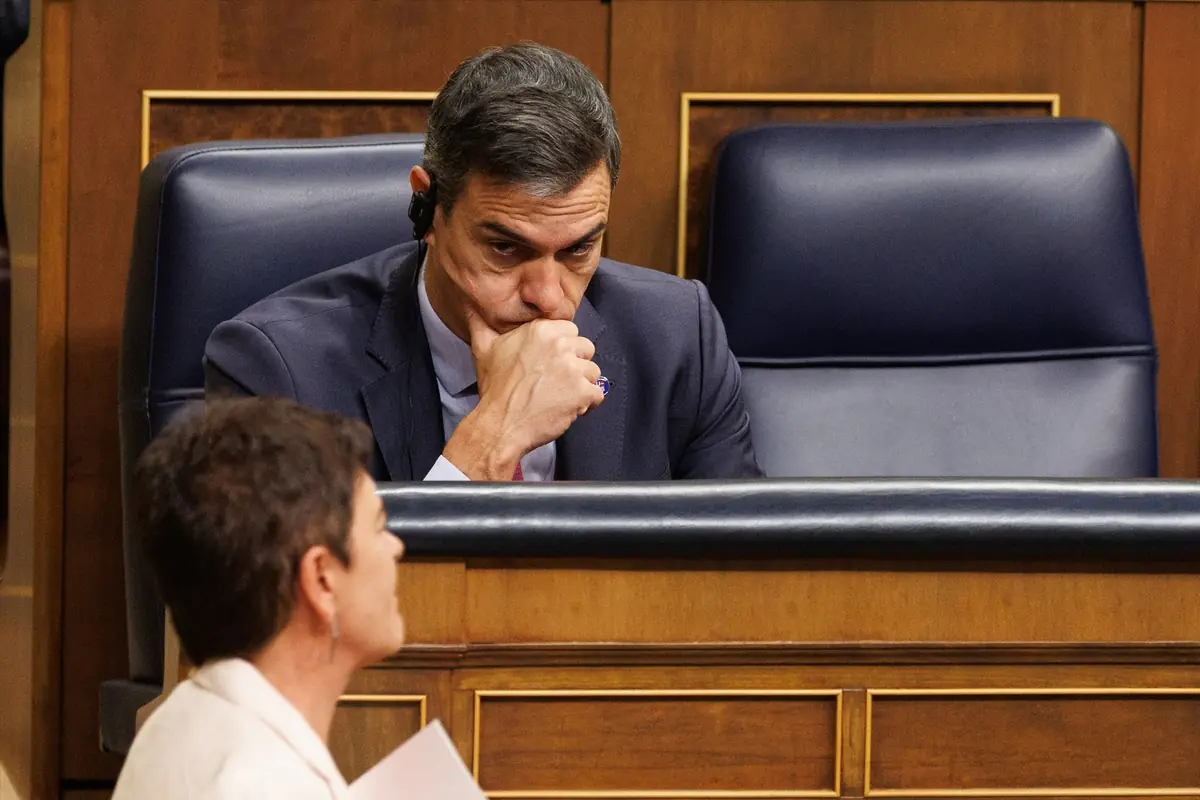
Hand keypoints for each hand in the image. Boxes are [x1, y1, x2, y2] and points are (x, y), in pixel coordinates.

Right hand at [442, 310, 604, 479]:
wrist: (500, 425)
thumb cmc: (495, 391)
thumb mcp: (484, 351)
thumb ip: (483, 326)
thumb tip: (474, 310)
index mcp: (540, 330)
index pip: (570, 330)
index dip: (562, 349)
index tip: (550, 364)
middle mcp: (559, 344)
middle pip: (585, 348)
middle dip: (574, 365)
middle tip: (554, 382)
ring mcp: (573, 368)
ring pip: (592, 372)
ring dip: (581, 385)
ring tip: (560, 396)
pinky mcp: (582, 391)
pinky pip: (597, 394)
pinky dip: (587, 404)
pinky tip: (568, 408)